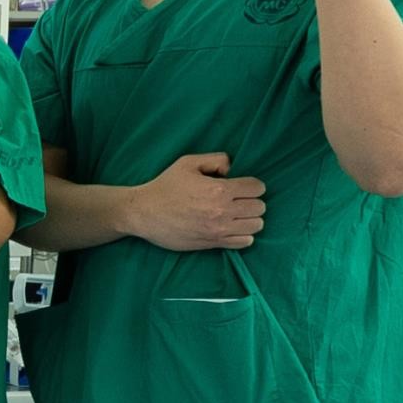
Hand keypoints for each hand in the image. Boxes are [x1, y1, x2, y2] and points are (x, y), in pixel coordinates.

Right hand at [126, 151, 265, 250]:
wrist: (143, 213)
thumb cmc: (164, 187)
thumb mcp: (187, 163)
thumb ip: (215, 160)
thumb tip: (232, 169)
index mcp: (219, 189)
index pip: (257, 188)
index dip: (252, 185)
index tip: (241, 186)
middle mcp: (222, 210)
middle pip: (259, 207)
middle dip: (251, 201)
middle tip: (238, 200)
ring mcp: (219, 229)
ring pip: (256, 225)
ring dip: (249, 219)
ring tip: (236, 215)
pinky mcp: (213, 242)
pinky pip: (245, 241)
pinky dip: (244, 235)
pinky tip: (231, 228)